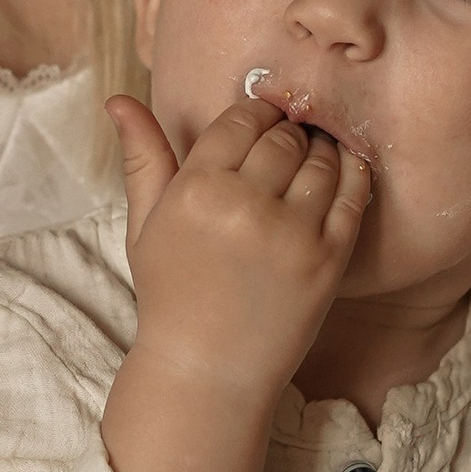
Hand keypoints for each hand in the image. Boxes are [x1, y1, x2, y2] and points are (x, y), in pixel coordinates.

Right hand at [109, 91, 371, 407]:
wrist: (209, 372)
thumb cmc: (172, 295)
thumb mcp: (145, 225)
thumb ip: (143, 158)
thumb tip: (117, 98)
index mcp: (195, 190)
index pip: (240, 120)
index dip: (254, 117)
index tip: (259, 127)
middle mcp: (244, 206)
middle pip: (284, 136)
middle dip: (287, 133)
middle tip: (287, 144)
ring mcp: (291, 234)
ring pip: (321, 159)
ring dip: (321, 150)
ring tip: (311, 160)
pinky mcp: (329, 260)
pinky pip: (353, 195)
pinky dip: (352, 174)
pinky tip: (343, 174)